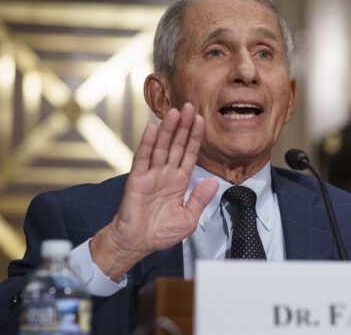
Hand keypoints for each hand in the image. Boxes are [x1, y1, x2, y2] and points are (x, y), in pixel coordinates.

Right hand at [91, 103, 217, 280]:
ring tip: (175, 112)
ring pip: (161, 147)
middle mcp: (165, 174)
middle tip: (190, 107)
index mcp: (179, 182)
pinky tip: (152, 129)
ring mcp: (151, 175)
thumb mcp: (188, 218)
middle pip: (176, 145)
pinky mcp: (136, 180)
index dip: (195, 138)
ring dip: (168, 130)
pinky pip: (142, 159)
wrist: (136, 245)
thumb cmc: (160, 233)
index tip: (201, 120)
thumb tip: (214, 183)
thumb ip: (199, 199)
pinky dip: (147, 143)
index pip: (189, 155)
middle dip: (183, 126)